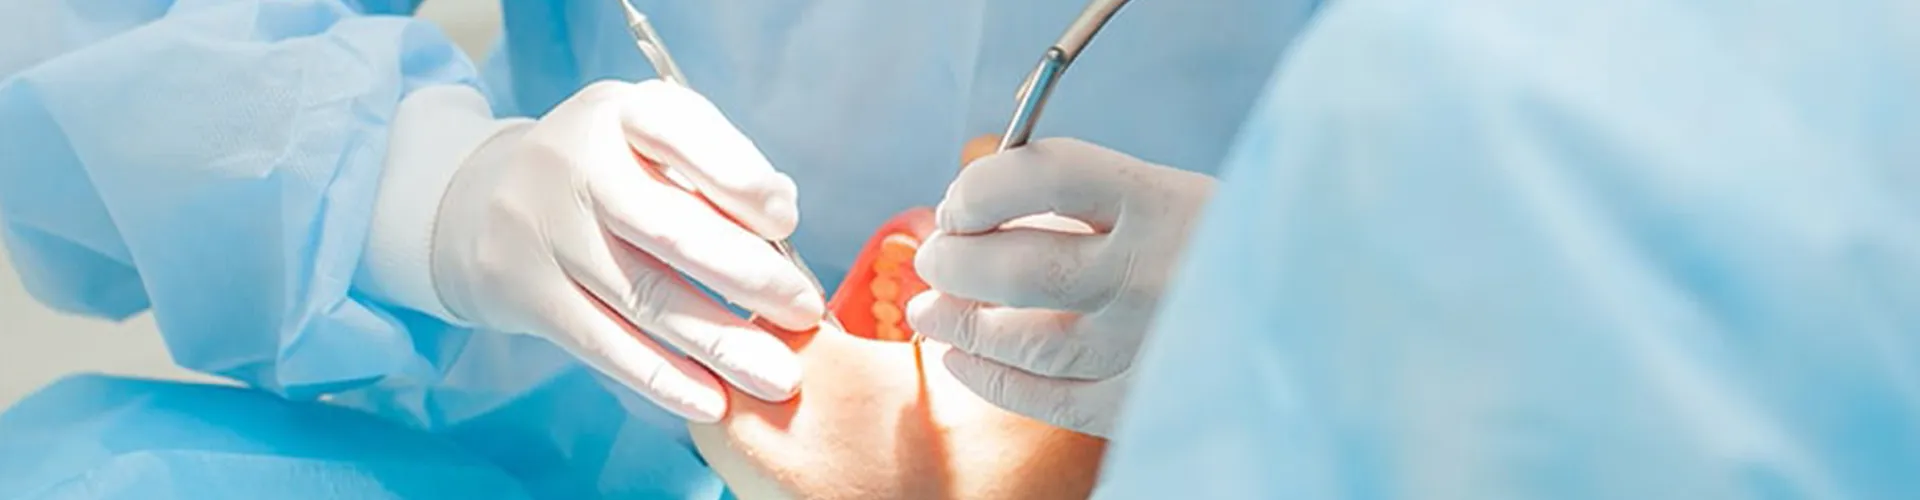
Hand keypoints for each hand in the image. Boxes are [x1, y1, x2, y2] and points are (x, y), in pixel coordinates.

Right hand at [429, 80, 823, 422]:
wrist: (482, 200)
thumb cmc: (606, 169)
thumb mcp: (653, 140)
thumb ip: (718, 166)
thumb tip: (782, 213)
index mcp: (620, 112)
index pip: (681, 135)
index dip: (739, 181)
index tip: (786, 222)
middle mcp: (575, 165)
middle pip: (668, 229)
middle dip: (748, 277)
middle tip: (803, 312)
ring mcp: (546, 233)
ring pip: (644, 298)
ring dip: (721, 344)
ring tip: (779, 376)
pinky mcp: (528, 294)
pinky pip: (605, 345)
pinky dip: (664, 379)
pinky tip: (714, 401)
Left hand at [908, 137, 1213, 436]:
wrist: (1332, 323)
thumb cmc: (1236, 252)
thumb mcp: (1179, 199)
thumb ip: (1096, 203)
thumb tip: (986, 215)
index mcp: (1164, 201)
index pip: (1045, 176)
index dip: (983, 187)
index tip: (961, 199)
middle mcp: (1153, 272)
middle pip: (1017, 262)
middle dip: (955, 258)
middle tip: (933, 256)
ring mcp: (1146, 343)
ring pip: (1022, 335)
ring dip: (959, 322)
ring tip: (930, 310)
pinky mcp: (1143, 401)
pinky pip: (1044, 396)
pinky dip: (990, 378)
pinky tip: (964, 360)